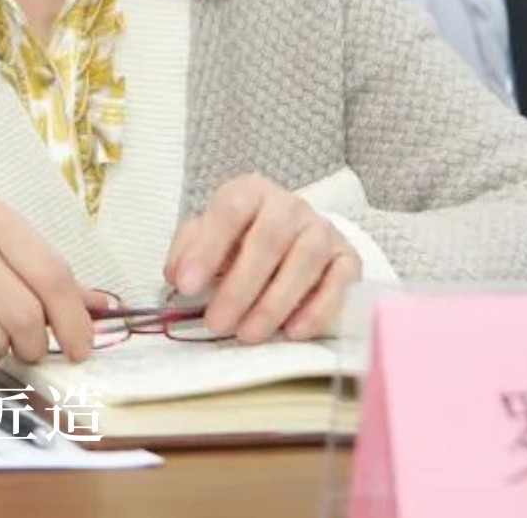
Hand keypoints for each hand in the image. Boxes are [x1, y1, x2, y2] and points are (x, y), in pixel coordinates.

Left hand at [164, 174, 361, 343]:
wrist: (295, 241)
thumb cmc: (243, 242)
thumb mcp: (210, 238)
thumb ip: (188, 251)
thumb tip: (178, 275)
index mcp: (251, 193)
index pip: (230, 209)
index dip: (208, 248)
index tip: (186, 287)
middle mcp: (290, 206)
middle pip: (269, 240)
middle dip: (240, 287)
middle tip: (217, 323)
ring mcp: (323, 230)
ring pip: (305, 260)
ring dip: (274, 303)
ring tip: (248, 335)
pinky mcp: (348, 258)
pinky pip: (339, 281)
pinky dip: (318, 309)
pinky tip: (293, 332)